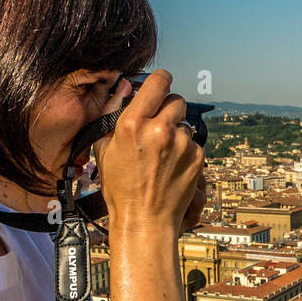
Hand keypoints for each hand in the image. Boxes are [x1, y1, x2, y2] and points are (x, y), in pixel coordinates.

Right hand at [94, 70, 202, 234]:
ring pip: (185, 124)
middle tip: (160, 125)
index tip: (162, 82)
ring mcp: (182, 144)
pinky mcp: (197, 158)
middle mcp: (160, 129)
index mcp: (133, 123)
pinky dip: (186, 151)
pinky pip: (194, 143)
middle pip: (176, 100)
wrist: (144, 220)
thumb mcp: (104, 149)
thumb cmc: (120, 188)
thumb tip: (125, 88)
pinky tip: (172, 166)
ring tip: (163, 154)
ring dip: (177, 132)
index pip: (158, 82)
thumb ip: (113, 115)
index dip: (161, 80)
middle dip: (169, 109)